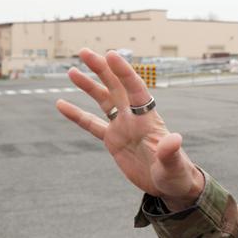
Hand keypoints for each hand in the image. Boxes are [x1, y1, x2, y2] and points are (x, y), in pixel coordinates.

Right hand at [55, 48, 203, 210]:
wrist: (170, 185)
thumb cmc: (176, 174)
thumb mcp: (173, 165)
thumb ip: (171, 152)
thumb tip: (174, 140)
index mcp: (149, 119)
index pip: (135, 89)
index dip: (124, 72)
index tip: (111, 54)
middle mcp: (134, 118)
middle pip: (116, 87)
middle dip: (102, 69)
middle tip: (84, 52)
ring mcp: (123, 127)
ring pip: (103, 100)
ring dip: (88, 85)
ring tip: (72, 70)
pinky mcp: (113, 140)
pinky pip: (91, 124)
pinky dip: (76, 115)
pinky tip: (61, 104)